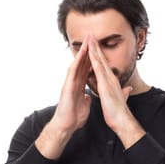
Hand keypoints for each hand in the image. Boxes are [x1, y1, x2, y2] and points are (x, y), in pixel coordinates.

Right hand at [35, 36, 91, 159]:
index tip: (98, 48)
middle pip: (81, 63)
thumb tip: (87, 96)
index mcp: (79, 85)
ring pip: (76, 64)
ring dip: (81, 53)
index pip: (87, 69)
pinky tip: (80, 55)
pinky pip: (72, 73)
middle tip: (92, 37)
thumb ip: (85, 99)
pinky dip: (76, 63)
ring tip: (86, 41)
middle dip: (87, 51)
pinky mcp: (67, 87)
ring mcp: (69, 83)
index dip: (92, 58)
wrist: (66, 126)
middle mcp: (74, 82)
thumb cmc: (74, 117)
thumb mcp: (84, 105)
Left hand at [88, 36, 145, 148]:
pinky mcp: (105, 83)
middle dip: (96, 46)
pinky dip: (94, 59)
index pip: (103, 65)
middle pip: (102, 59)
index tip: (94, 45)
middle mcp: (110, 77)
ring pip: (100, 60)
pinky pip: (98, 69)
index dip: (99, 54)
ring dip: (95, 48)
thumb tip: (127, 90)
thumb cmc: (119, 112)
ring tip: (90, 37)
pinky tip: (90, 52)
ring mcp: (108, 79)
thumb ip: (123, 93)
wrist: (122, 120)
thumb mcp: (120, 99)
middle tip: (91, 35)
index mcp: (111, 81)